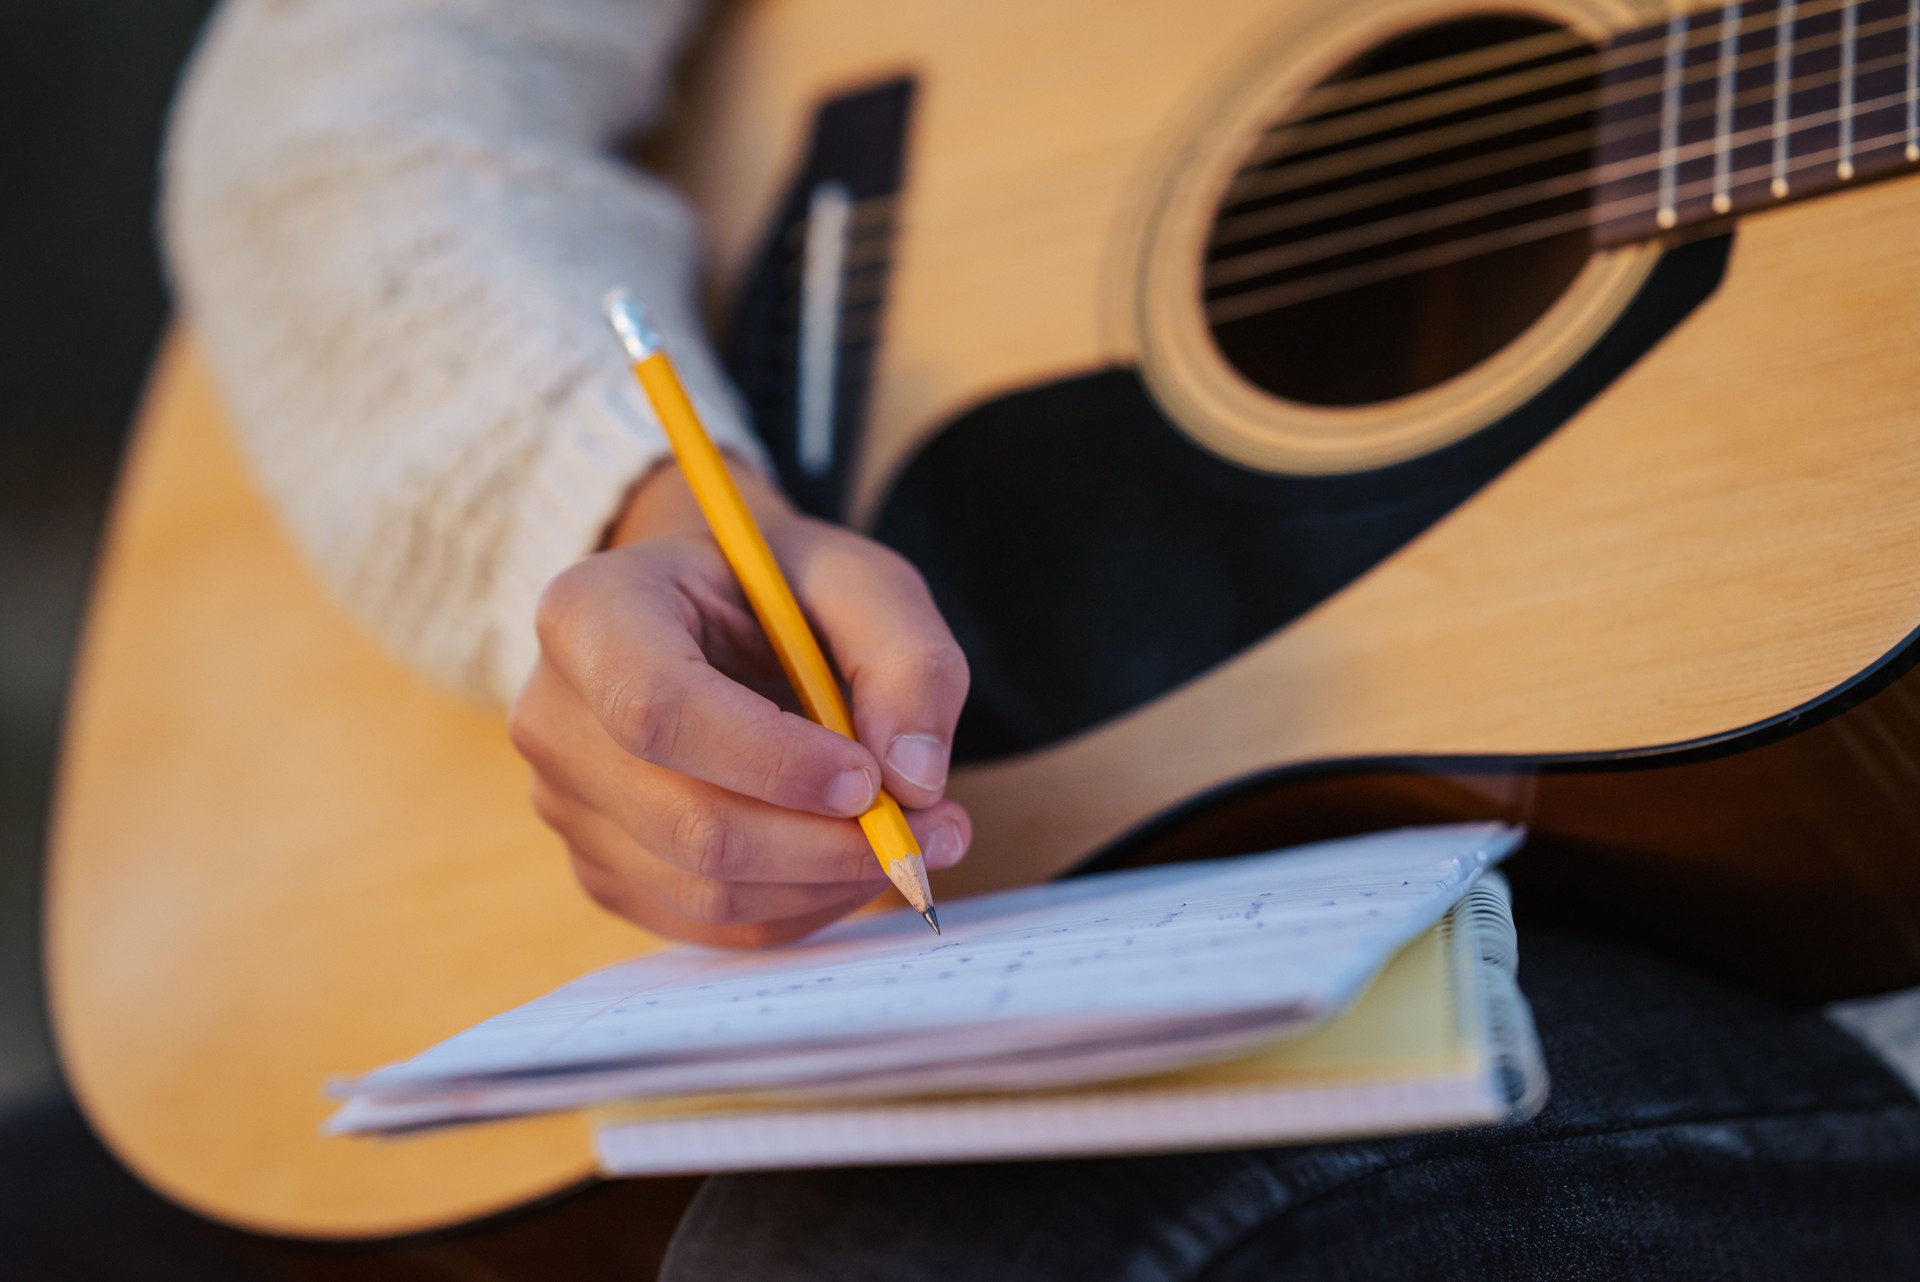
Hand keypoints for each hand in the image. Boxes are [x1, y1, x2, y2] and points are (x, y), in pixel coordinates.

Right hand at [509, 459, 971, 947]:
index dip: (769, 761)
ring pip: (705, 891)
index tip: (870, 779)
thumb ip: (908, 660)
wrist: (714, 620)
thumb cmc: (783, 592)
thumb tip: (916, 778)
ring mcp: (567, 806)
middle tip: (939, 827)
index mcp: (588, 614)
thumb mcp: (861, 583)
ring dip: (828, 882)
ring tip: (915, 841)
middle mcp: (553, 717)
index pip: (656, 710)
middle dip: (828, 843)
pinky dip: (802, 907)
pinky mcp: (604, 869)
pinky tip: (855, 862)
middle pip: (688, 822)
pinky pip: (710, 924)